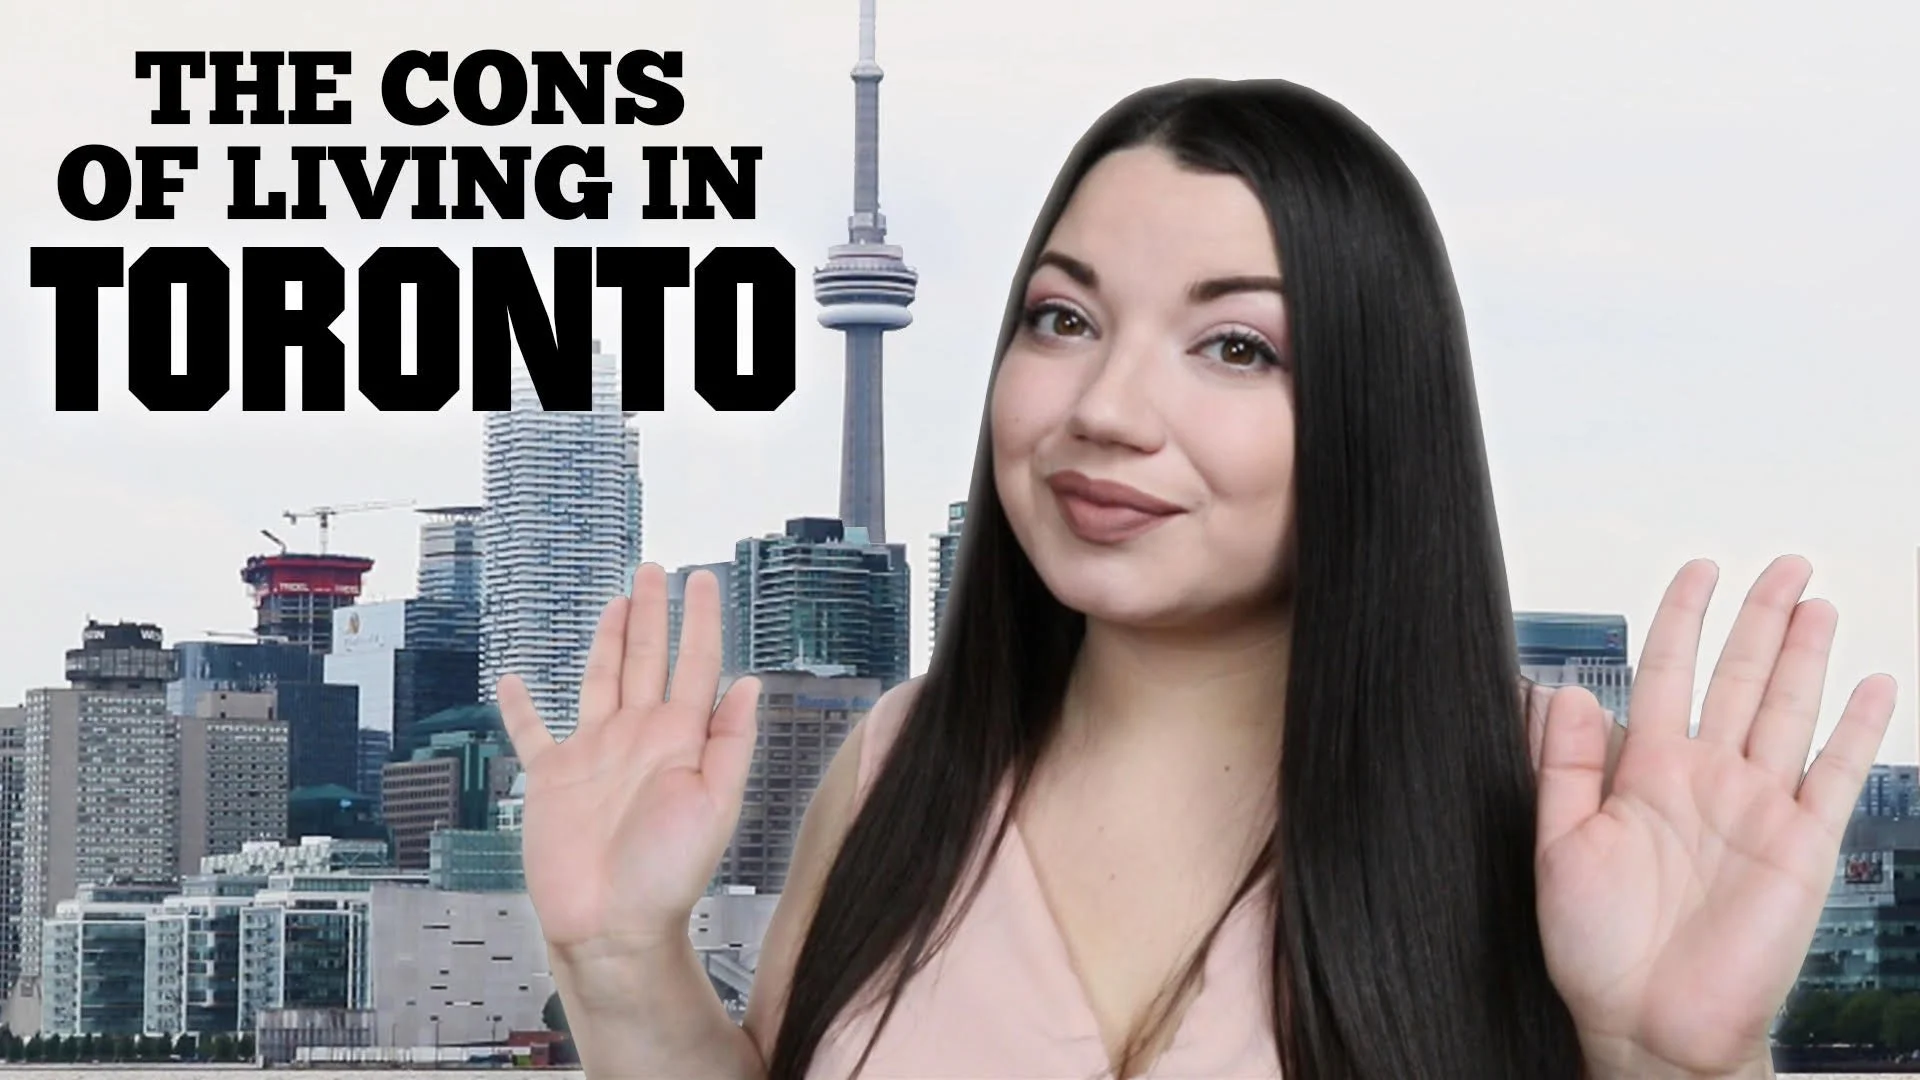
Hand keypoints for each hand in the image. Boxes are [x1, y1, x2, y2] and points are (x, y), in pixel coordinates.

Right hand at [499, 564, 760, 969]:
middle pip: (648, 658)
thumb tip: (749, 683)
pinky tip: (516, 682)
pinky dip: (521, 708)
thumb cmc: (668, 877)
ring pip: (601, 679)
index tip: (702, 580)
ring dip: (608, 641)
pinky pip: (533, 733)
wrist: (612, 926)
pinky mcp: (552, 778)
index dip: (699, 620)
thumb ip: (730, 743)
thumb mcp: (715, 806)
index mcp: (681, 740)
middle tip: (655, 570)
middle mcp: (639, 737)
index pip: (695, 664)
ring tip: (617, 603)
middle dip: (652, 613)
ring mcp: (595, 754)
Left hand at [1533, 556, 1895, 1077]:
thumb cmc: (1595, 948)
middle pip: (1737, 678)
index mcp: (1642, 773)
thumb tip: (1563, 691)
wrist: (1648, 1025)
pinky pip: (1834, 775)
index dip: (1682, 620)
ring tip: (1818, 600)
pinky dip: (1856, 728)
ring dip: (1803, 655)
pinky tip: (1873, 683)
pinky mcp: (1801, 847)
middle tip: (1782, 563)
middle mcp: (1705, 780)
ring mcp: (1757, 808)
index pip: (1665, 674)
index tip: (1698, 569)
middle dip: (1758, 618)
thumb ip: (1562, 768)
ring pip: (1787, 711)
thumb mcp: (1556, 848)